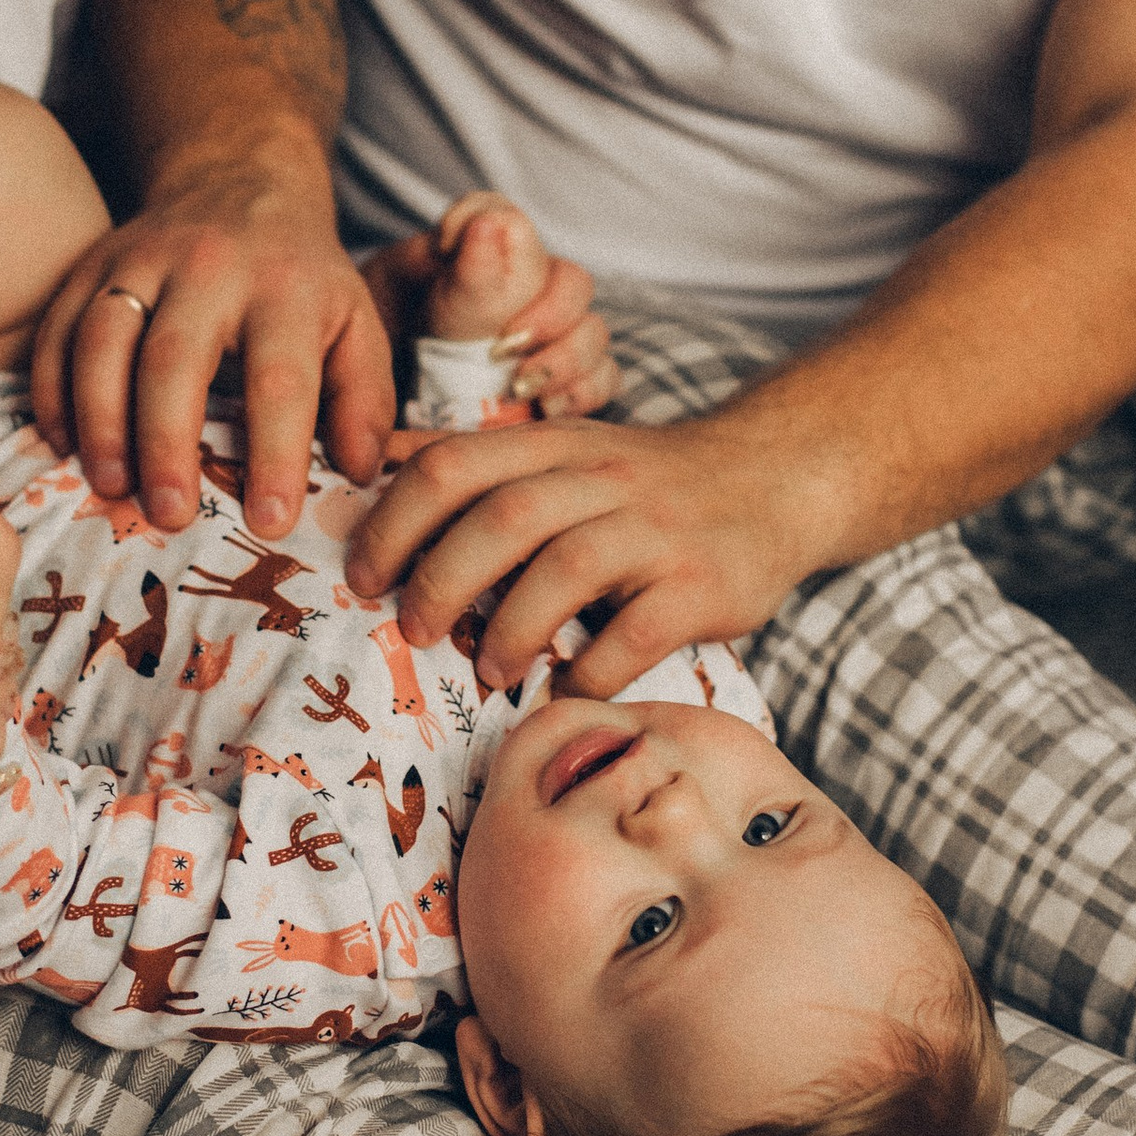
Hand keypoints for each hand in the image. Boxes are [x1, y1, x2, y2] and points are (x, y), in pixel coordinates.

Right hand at [29, 168, 395, 543]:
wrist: (239, 179)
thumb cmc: (301, 277)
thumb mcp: (356, 324)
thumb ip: (365, 399)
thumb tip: (358, 474)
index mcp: (286, 289)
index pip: (280, 378)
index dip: (275, 454)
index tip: (271, 521)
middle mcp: (209, 268)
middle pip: (175, 357)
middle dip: (167, 443)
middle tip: (170, 515)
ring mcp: (139, 260)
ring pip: (103, 338)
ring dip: (99, 418)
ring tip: (110, 485)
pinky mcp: (90, 264)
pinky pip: (58, 328)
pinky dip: (52, 389)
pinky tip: (63, 443)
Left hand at [344, 406, 823, 693]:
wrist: (773, 477)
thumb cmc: (643, 482)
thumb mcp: (562, 450)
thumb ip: (478, 462)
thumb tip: (371, 467)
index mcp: (553, 446)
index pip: (453, 465)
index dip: (394, 521)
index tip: (362, 575)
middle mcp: (602, 478)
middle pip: (500, 520)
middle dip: (440, 582)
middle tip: (414, 631)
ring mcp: (655, 531)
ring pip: (563, 572)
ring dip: (508, 632)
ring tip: (487, 669)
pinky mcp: (700, 586)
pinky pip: (633, 636)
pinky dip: (588, 671)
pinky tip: (564, 689)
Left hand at [354, 222, 614, 420]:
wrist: (374, 402)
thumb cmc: (384, 343)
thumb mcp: (399, 303)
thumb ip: (455, 274)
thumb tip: (493, 227)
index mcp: (478, 252)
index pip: (507, 221)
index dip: (497, 236)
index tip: (454, 259)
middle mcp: (525, 287)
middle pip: (571, 282)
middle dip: (545, 315)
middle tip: (500, 347)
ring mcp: (551, 335)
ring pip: (592, 331)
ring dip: (564, 359)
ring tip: (519, 386)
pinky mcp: (565, 382)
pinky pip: (603, 378)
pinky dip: (581, 392)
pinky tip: (544, 406)